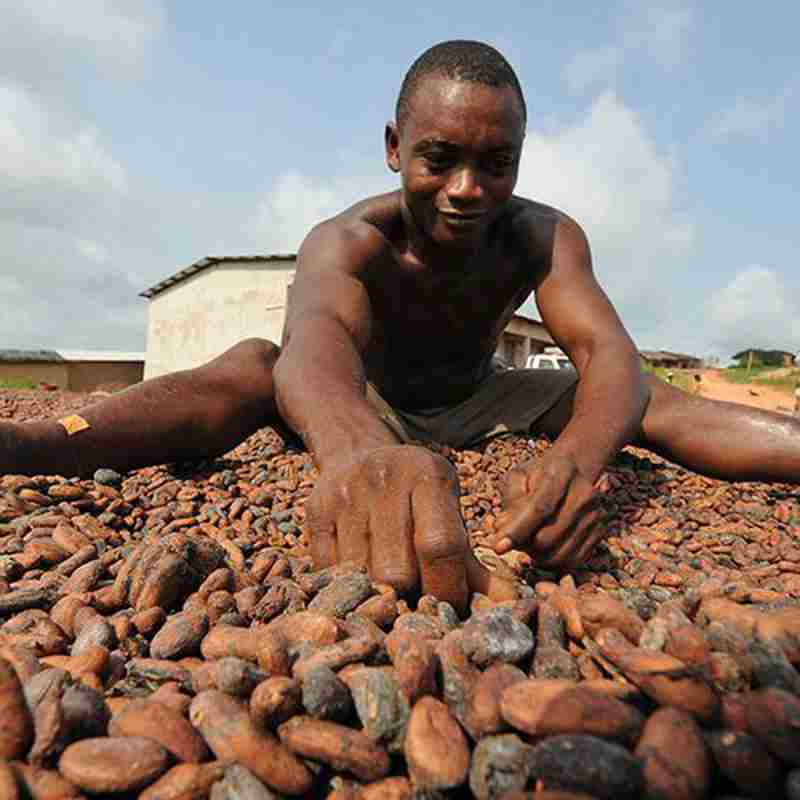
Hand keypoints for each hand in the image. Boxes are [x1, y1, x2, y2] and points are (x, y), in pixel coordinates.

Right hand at [306, 445, 517, 613]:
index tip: (450, 608)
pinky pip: (328, 572)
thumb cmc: (416, 493)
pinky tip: (360, 579)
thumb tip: (512, 607)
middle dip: (411, 597)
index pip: (439, 546)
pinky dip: (347, 586)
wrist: (358, 452)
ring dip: (378, 596)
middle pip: (396, 571)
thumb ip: (476, 563)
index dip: (447, 589)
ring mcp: (344, 495)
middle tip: (418, 601)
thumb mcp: (449, 512)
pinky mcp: (314, 511)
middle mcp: (383, 480)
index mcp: (426, 476)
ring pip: (360, 576)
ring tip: (391, 592)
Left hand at [486, 450, 606, 571]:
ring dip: (536, 555)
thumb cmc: (538, 475)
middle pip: (547, 537)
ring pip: (558, 555)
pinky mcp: (600, 533)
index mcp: (561, 472)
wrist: (573, 471)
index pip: (539, 507)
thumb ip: (509, 500)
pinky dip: (552, 561)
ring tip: (529, 539)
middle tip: (514, 536)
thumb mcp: (517, 476)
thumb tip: (502, 529)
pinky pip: (571, 562)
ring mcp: (595, 515)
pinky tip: (543, 547)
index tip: (498, 547)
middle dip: (523, 544)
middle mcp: (584, 494)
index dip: (518, 530)